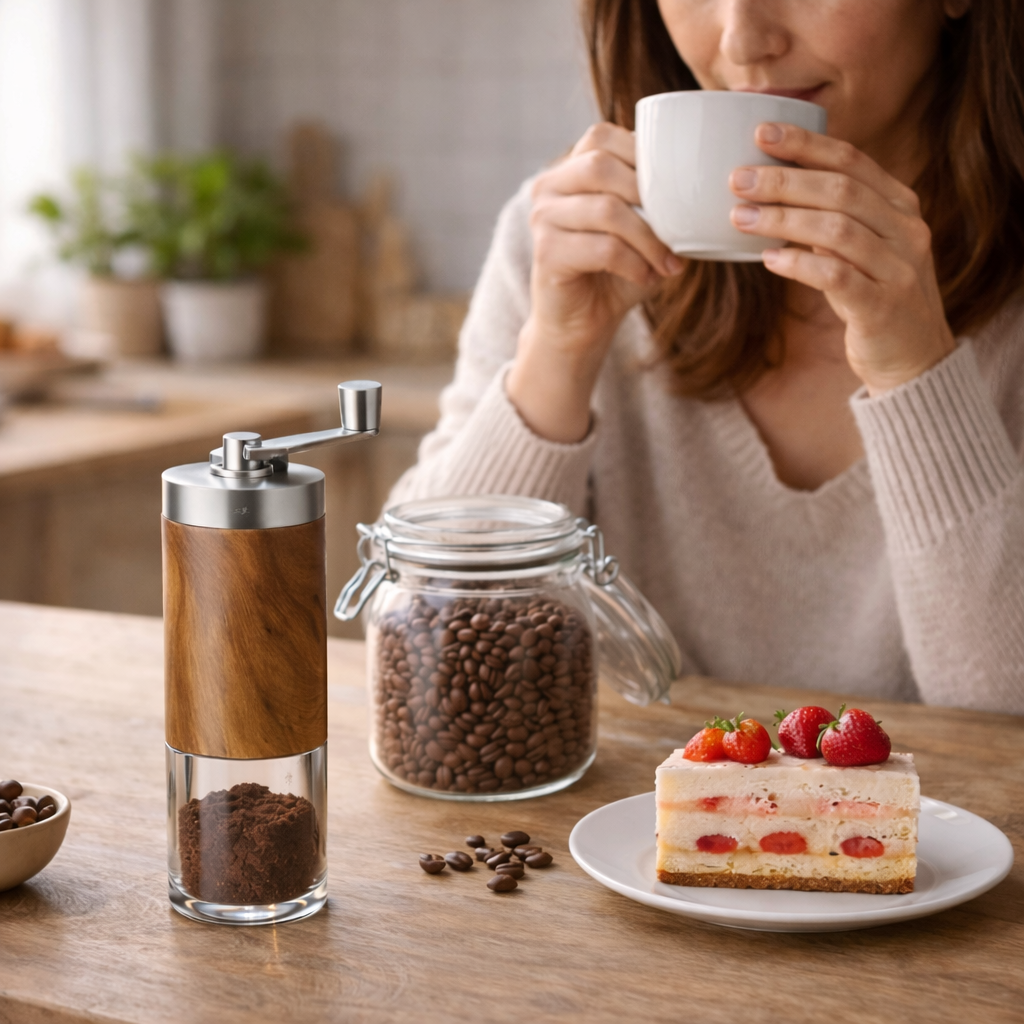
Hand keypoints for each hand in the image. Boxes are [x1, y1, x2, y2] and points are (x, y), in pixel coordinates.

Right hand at [508, 123, 681, 442]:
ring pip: (606, 210)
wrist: (582, 323)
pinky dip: (634, 264)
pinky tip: (648, 278)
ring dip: (648, 238)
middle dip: (649, 197)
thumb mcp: (645, 228)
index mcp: (569, 170)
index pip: (601, 137)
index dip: (641, 155)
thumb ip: (662, 199)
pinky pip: (602, 248)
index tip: (673, 190)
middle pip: (600, 167)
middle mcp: (548, 187)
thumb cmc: (617, 271)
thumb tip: (712, 180)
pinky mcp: (546, 254)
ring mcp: (542, 219)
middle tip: (676, 231)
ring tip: (669, 262)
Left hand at [729, 123, 955, 394]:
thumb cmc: (874, 297)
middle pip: (840, 190)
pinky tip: (768, 259)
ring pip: (836, 229)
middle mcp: (905, 230)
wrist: (913, 359)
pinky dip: (798, 264)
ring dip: (782, 219)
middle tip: (737, 178)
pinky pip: (836, 276)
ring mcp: (898, 267)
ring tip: (739, 216)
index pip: (851, 160)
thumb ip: (831, 219)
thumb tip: (772, 189)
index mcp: (900, 205)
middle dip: (783, 180)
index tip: (761, 133)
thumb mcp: (860, 249)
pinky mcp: (882, 306)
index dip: (806, 144)